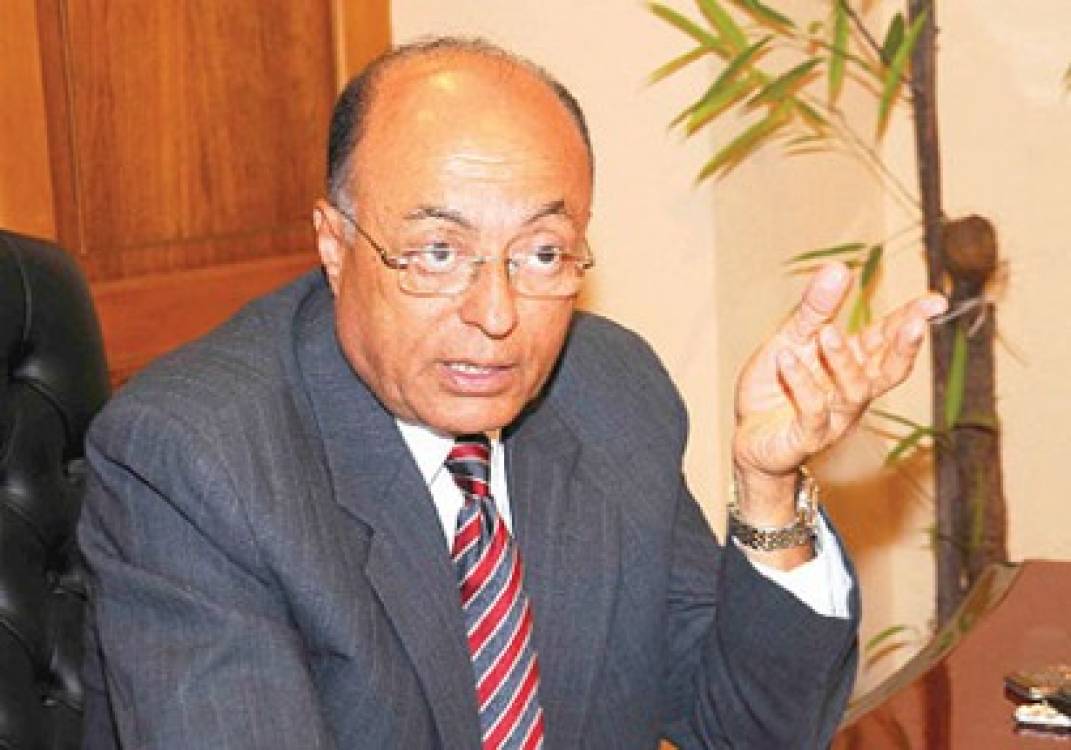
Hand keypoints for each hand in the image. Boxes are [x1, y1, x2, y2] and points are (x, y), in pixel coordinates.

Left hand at [732, 262, 947, 522]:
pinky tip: (785, 359)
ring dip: (843, 360)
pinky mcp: (807, 438)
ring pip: (853, 391)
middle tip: (915, 323)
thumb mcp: (791, 338)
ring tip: (826, 332)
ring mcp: (834, 418)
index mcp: (853, 364)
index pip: (888, 340)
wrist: (749, 434)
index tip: (935, 301)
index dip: (911, 321)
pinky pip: (812, 412)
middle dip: (904, 348)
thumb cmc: (776, 386)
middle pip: (888, 371)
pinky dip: (801, 384)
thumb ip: (814, 309)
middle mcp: (852, 392)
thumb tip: (839, 268)